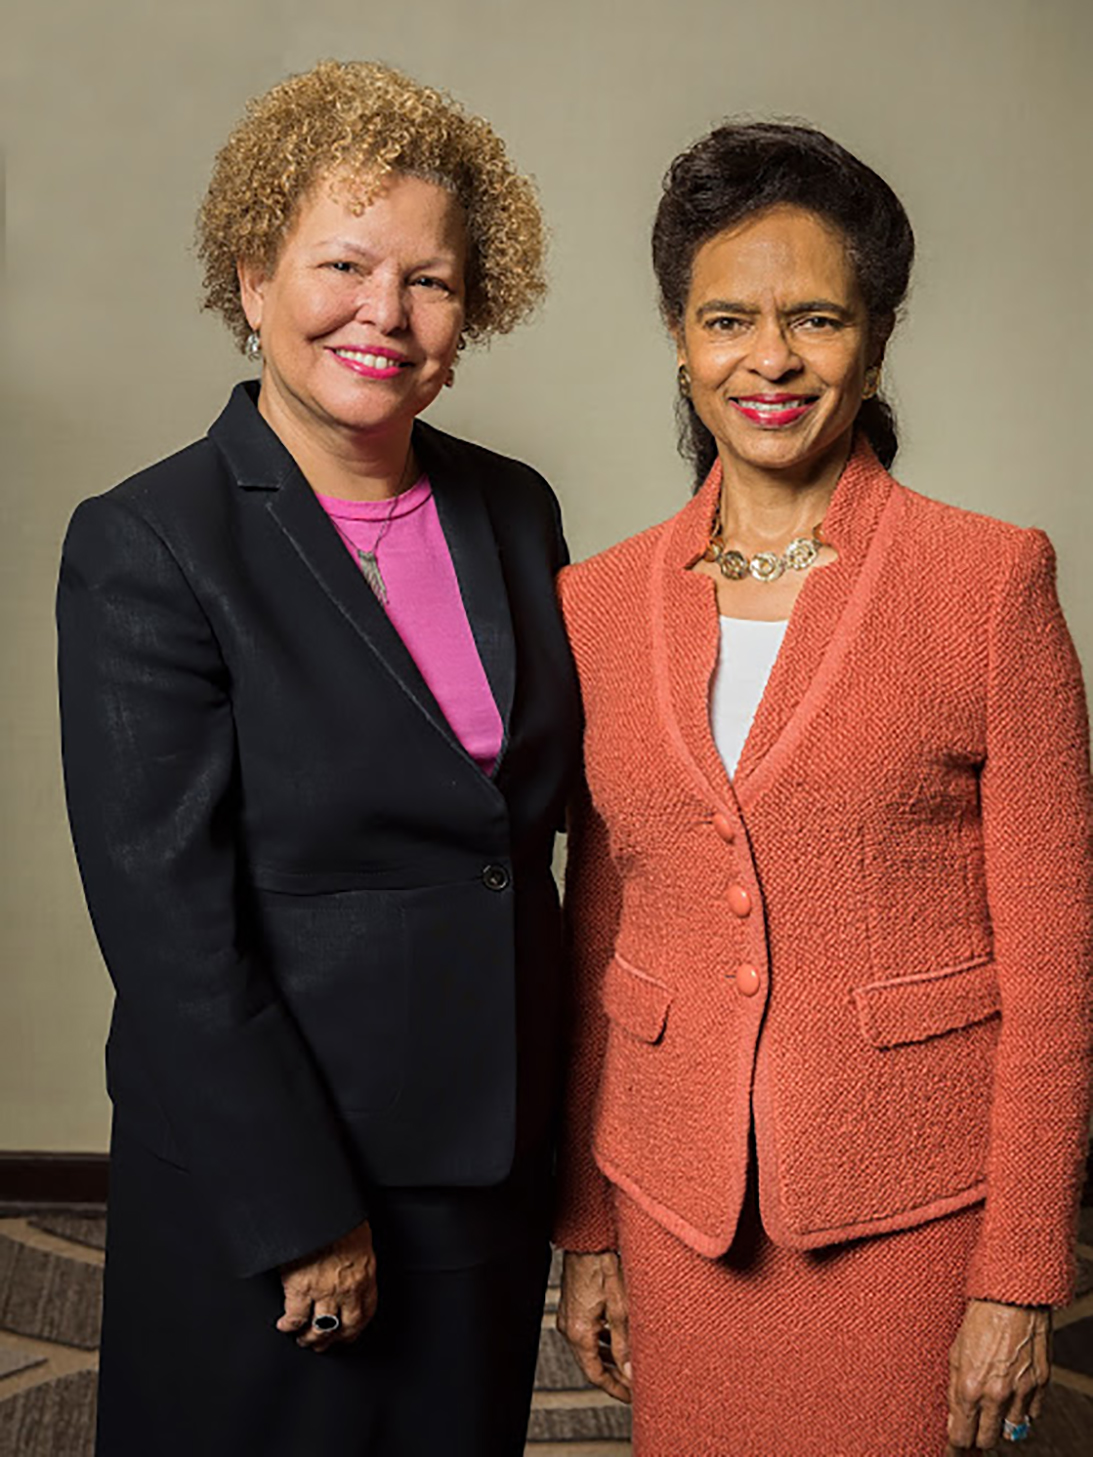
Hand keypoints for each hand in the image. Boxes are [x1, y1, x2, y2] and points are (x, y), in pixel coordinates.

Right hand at [277, 1219, 377, 1351]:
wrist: (321, 1207)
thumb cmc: (339, 1216)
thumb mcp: (358, 1234)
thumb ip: (355, 1255)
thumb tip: (350, 1263)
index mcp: (365, 1272)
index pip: (367, 1310)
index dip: (356, 1328)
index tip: (349, 1334)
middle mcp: (348, 1286)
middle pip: (345, 1326)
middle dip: (334, 1339)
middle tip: (324, 1345)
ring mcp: (324, 1290)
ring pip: (321, 1328)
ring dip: (311, 1338)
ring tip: (303, 1339)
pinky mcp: (300, 1288)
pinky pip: (295, 1318)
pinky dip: (289, 1325)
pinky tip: (284, 1326)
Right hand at [556, 1250, 631, 1402]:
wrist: (587, 1238)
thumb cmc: (602, 1265)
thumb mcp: (621, 1307)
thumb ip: (624, 1344)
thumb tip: (629, 1373)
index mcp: (579, 1332)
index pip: (596, 1375)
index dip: (615, 1389)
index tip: (632, 1397)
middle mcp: (569, 1327)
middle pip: (592, 1364)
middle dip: (614, 1376)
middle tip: (633, 1384)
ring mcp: (568, 1316)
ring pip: (590, 1349)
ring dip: (609, 1359)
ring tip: (629, 1364)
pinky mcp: (572, 1306)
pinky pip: (587, 1333)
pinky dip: (602, 1342)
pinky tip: (616, 1338)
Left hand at [946, 1298, 1049, 1452]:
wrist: (1011, 1297)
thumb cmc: (980, 1319)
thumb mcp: (956, 1353)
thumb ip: (955, 1390)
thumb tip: (954, 1422)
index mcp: (970, 1386)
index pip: (962, 1436)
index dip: (956, 1445)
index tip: (952, 1449)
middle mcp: (997, 1394)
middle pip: (987, 1440)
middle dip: (977, 1437)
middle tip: (972, 1429)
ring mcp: (1022, 1391)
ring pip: (1010, 1431)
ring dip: (1000, 1424)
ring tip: (992, 1407)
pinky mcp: (1041, 1384)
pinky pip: (1032, 1415)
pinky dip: (1022, 1411)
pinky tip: (1012, 1397)